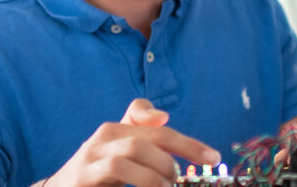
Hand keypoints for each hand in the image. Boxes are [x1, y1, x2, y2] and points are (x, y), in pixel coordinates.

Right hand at [44, 98, 220, 186]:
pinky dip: (140, 181)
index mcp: (115, 129)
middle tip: (179, 181)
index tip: (214, 159)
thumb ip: (141, 132)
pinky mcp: (82, 177)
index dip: (187, 141)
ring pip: (129, 154)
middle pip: (146, 139)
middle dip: (174, 159)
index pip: (157, 126)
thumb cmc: (96, 175)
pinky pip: (116, 171)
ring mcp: (89, 158)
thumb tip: (162, 116)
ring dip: (154, 174)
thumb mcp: (120, 153)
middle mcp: (102, 137)